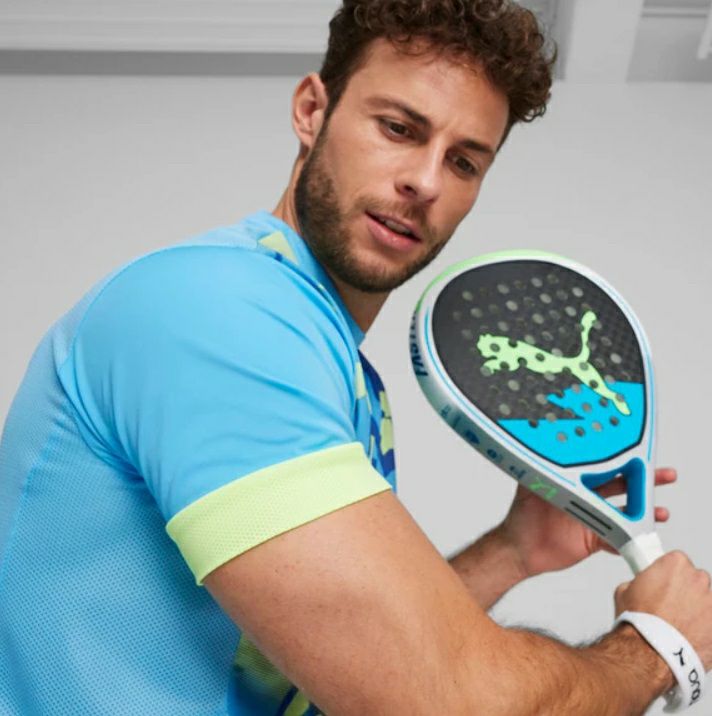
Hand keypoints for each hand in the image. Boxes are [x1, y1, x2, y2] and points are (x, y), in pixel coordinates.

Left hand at [497, 468, 676, 577]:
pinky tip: (643, 539)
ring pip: (626, 513)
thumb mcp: (530, 487)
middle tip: (665, 475)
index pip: (603, 467)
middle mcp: (587, 498)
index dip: (622, 460)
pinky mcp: (594, 540)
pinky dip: (632, 540)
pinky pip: (619, 540)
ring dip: (645, 512)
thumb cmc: (521, 516)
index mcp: (576, 482)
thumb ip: (540, 468)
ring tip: (661, 512)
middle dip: (645, 481)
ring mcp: (593, 519)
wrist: (519, 550)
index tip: (640, 455)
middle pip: (622, 486)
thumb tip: (537, 444)